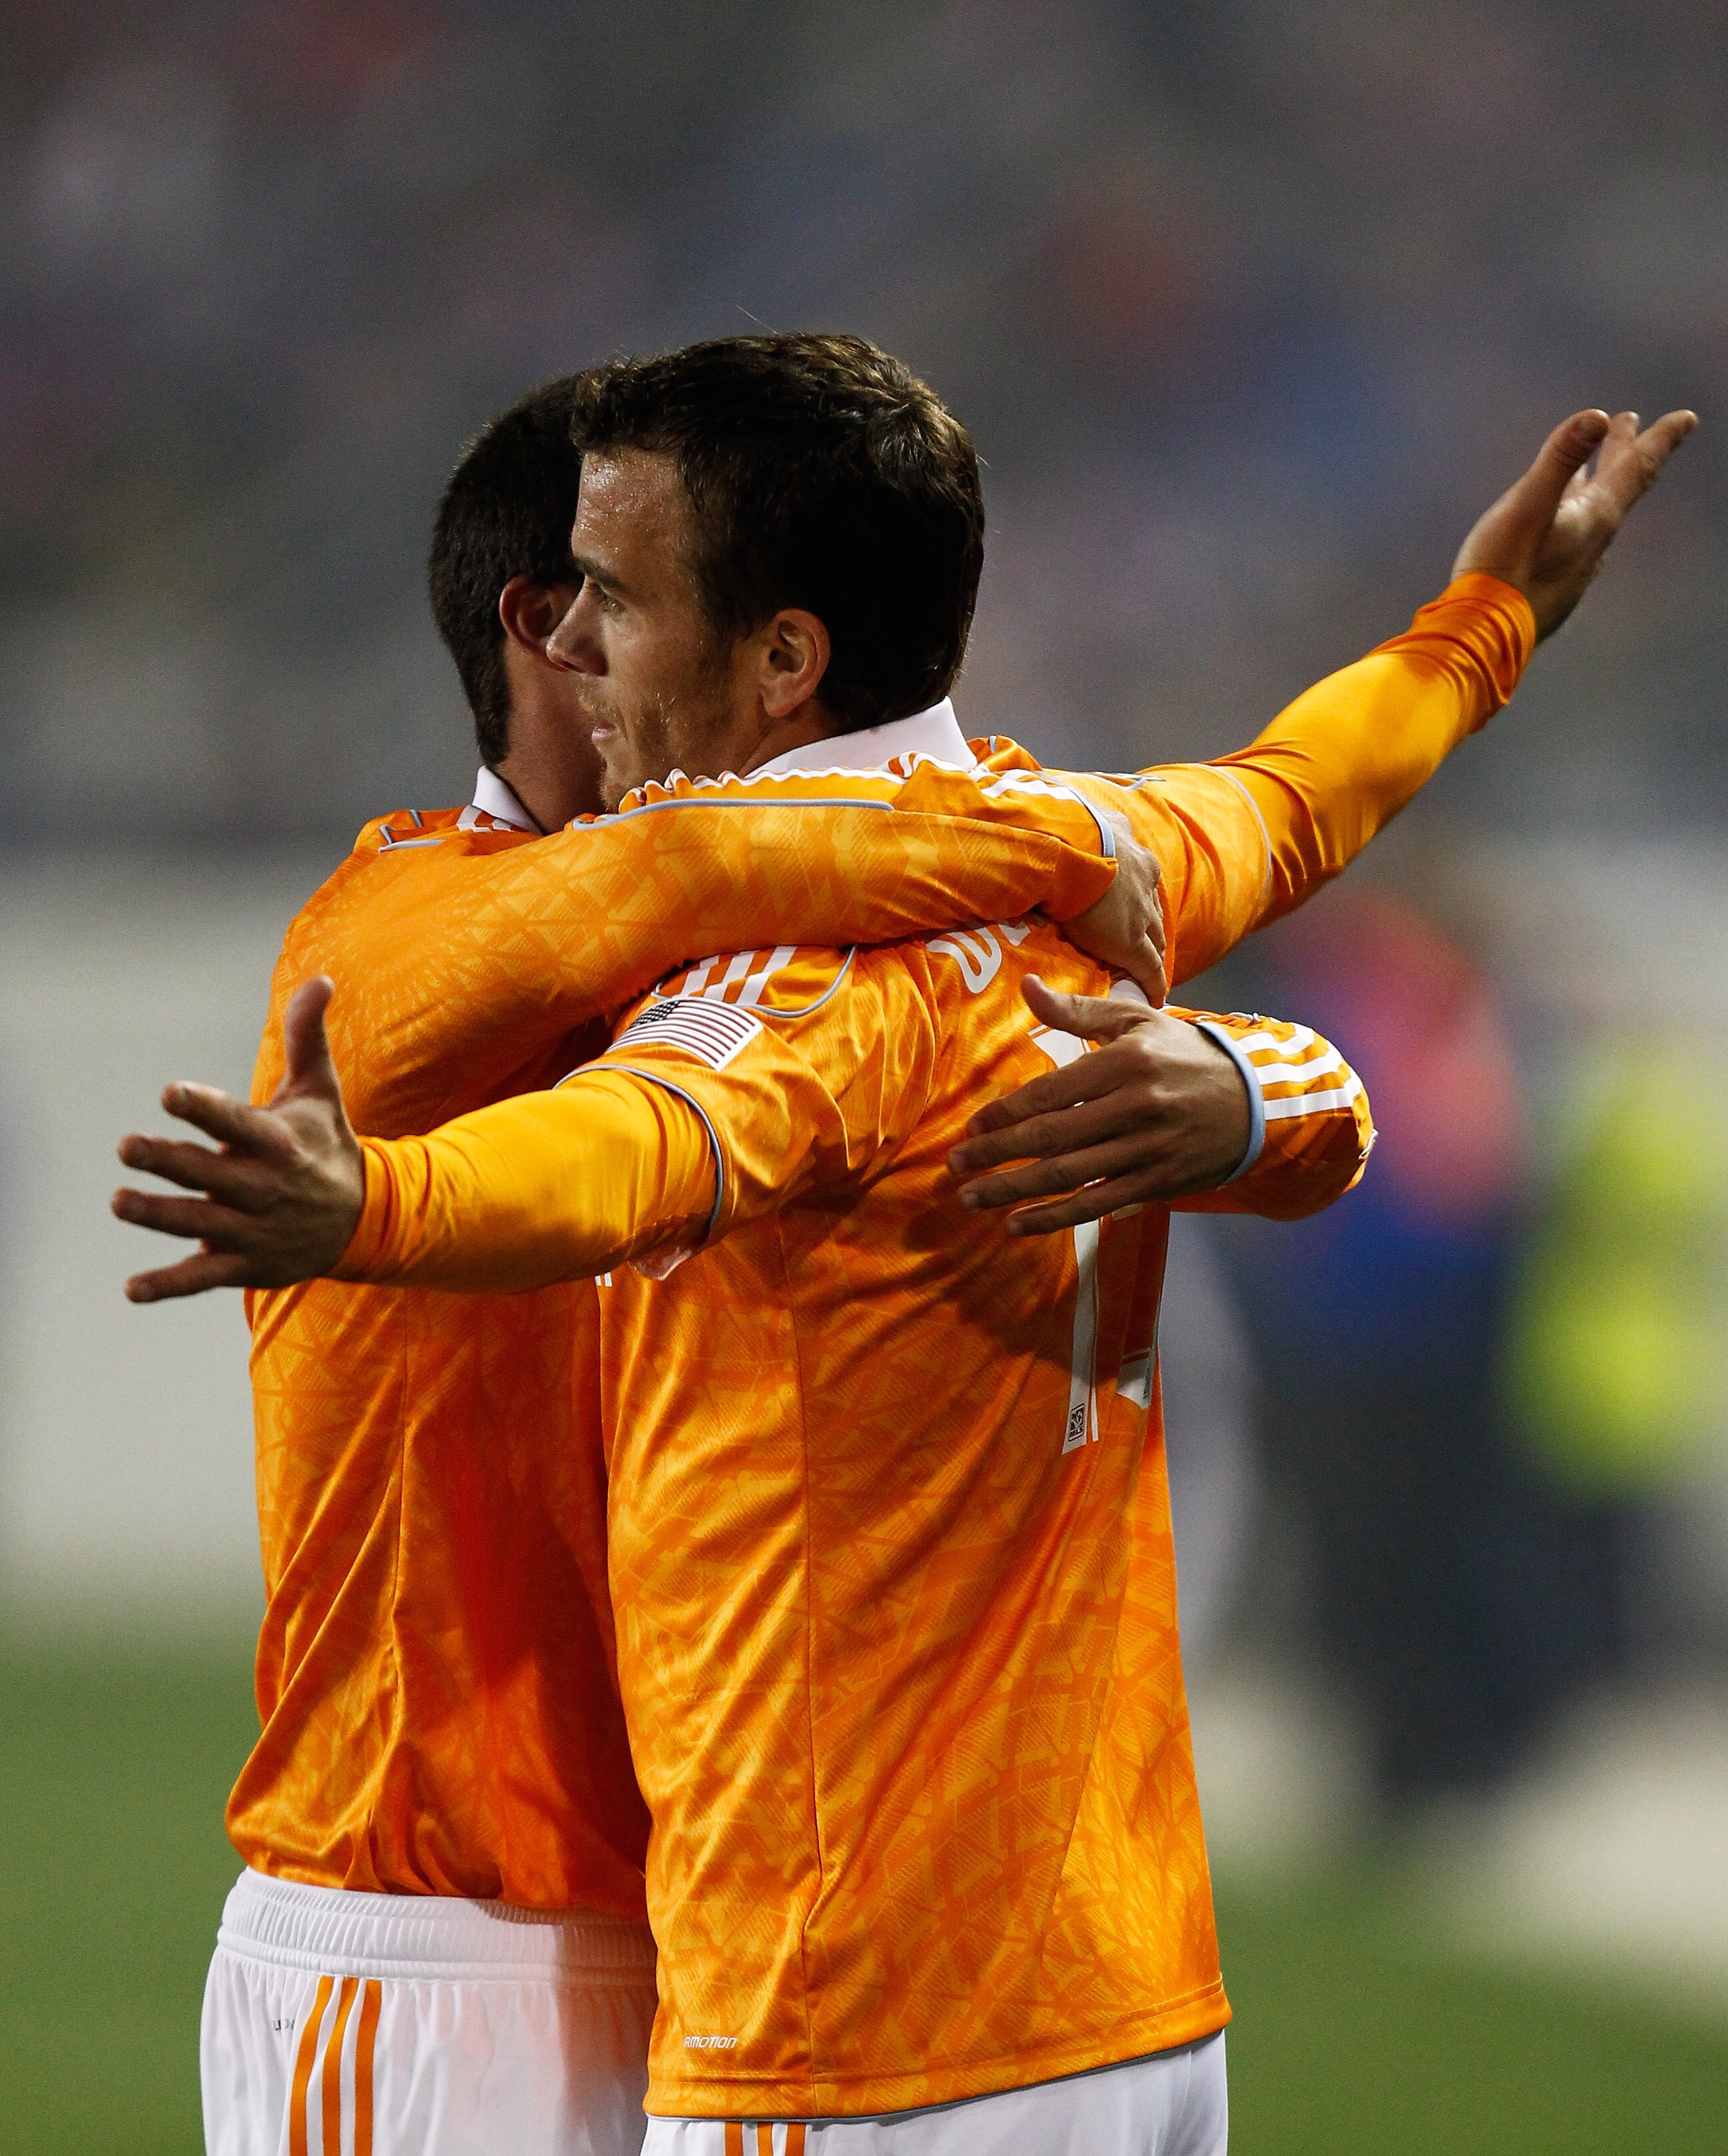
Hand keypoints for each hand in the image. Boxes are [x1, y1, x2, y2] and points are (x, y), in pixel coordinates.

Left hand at [114, 977, 365, 1301]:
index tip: (170, 1093)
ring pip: (202, 1224)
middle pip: (212, 1173)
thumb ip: (307, 1036)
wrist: (364, 1219)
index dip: (204, 1108)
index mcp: (279, 1142)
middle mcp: (266, 1187)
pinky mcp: (247, 1265)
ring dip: (160, 1216)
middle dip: (170, 1161)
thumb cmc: (327, 1143)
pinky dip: (170, 1285)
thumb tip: (321, 979)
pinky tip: (134, 1288)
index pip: (237, 1122)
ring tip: (121, 1202)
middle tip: (127, 1146)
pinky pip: (204, 1278)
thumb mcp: (319, 1089)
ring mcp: (255, 1230)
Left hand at [947, 977, 1248, 1233]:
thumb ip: (1079, 1008)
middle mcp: (1136, 1106)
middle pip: (1052, 1136)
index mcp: (1126, 1062)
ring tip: (971, 1199)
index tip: (972, 1127)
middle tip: (955, 1166)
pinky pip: (1096, 1204)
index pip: (1052, 1091)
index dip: (1007, 1112)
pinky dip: (1054, 1217)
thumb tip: (1027, 986)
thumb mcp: (1138, 1020)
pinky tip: (1017, 1224)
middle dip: (997, 1154)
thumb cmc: (1184, 1054)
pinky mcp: (1157, 1182)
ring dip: (1014, 1190)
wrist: (1256, 1099)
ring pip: (1069, 1175)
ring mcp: (1147, 1149)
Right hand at [1061, 810, 1167, 1004]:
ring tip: (1147, 970)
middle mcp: (1144, 878)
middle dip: (1147, 925)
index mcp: (1129, 848)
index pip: (1137, 879)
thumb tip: (1043, 814)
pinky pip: (1149, 970)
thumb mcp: (1073, 815)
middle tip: (1143, 942)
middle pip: (1151, 910)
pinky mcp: (1133, 943)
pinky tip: (1155, 997)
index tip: (1129, 908)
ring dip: (1151, 953)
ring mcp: (1141, 912)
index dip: (1133, 896)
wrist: (1066, 848)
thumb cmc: (1060, 830)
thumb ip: (1070, 821)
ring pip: (1154, 939)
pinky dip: (1153, 984)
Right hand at [1452, 405, 1697, 639]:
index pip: (1637, 469)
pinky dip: (1576, 512)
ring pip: (1597, 511)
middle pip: (1619, 487)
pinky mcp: (1555, 584)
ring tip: (1594, 466)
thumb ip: (1560, 460)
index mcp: (1596, 517)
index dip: (1662, 439)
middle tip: (1630, 422)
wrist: (1485, 635)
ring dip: (1600, 481)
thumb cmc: (1504, 570)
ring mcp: (1576, 565)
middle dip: (1626, 451)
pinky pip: (1575, 536)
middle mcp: (1595, 541)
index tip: (1686, 419)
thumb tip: (1595, 417)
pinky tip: (1562, 519)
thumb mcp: (1528, 507)